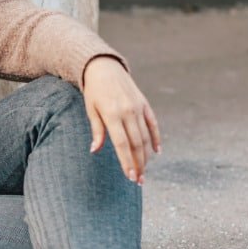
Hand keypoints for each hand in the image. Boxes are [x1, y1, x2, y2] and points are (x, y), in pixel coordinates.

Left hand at [82, 56, 161, 184]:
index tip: (130, 177)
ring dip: (146, 156)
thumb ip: (97, 130)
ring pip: (146, 137)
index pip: (122, 144)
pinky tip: (156, 152)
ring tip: (144, 172)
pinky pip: (153, 124)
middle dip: (138, 164)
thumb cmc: (94, 91)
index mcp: (112, 114)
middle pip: (136, 143)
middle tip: (139, 181)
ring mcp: (138, 107)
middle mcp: (128, 111)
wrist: (104, 67)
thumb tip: (95, 151)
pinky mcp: (145, 104)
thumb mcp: (91, 110)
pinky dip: (156, 138)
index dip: (126, 161)